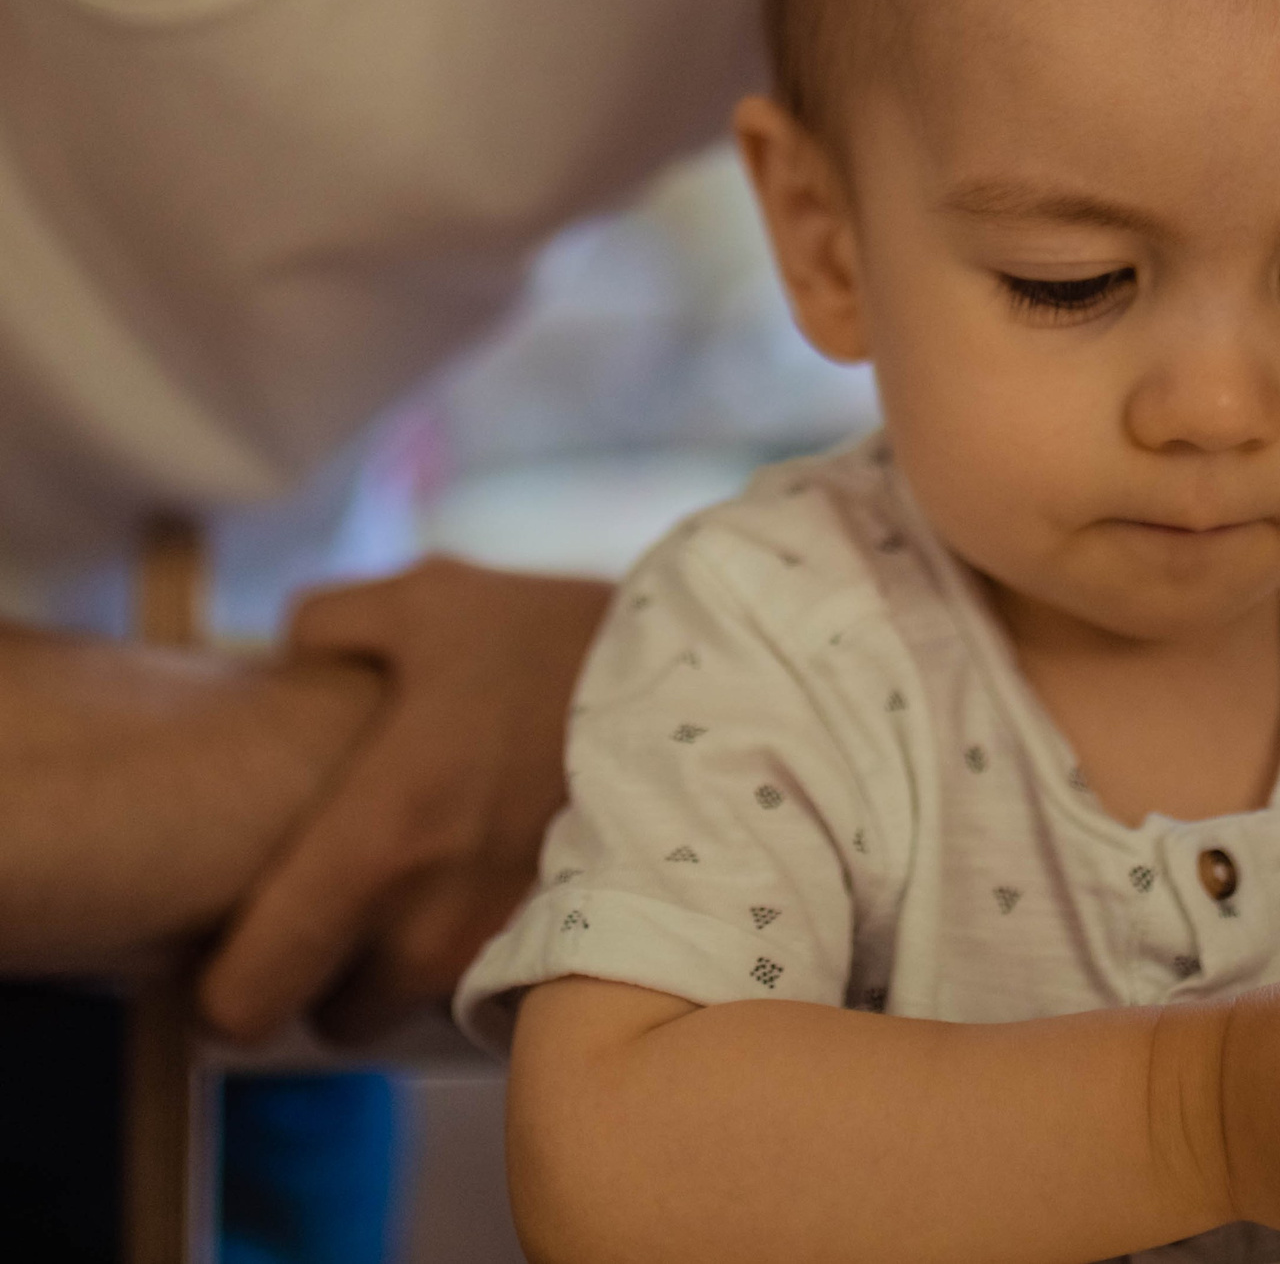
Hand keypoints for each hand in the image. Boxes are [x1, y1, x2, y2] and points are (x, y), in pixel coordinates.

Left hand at [197, 558, 610, 1042]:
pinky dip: (485, 955)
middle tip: (341, 911)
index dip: (224, 988)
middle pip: (340, 1021)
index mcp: (376, 844)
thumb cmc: (556, 639)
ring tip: (425, 896)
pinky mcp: (576, 938)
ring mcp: (511, 940)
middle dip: (329, 981)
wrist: (713, 677)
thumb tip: (297, 649)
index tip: (226, 958)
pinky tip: (500, 884)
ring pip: (423, 1007)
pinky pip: (499, 980)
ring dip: (409, 972)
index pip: (255, 987)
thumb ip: (330, 624)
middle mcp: (435, 920)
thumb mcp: (427, 600)